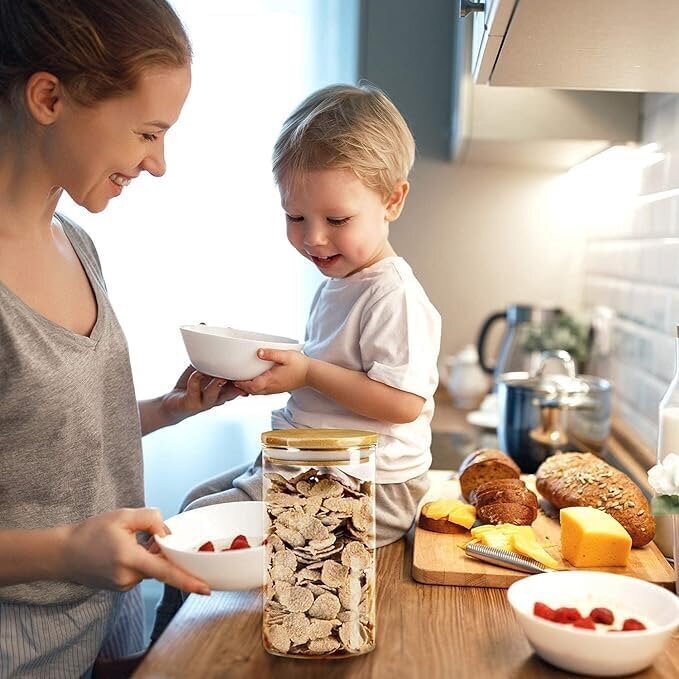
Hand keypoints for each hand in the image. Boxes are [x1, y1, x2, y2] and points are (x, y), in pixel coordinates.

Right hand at [61, 508, 209, 593]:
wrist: (63, 553)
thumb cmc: (92, 532)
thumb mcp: (123, 516)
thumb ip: (151, 519)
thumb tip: (167, 532)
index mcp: (130, 559)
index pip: (165, 572)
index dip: (188, 581)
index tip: (206, 589)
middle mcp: (128, 577)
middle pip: (160, 565)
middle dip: (162, 551)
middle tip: (145, 536)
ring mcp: (124, 585)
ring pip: (151, 568)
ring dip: (150, 554)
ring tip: (127, 541)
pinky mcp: (121, 587)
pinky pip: (141, 572)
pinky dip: (142, 560)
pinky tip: (124, 550)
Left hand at [163, 366, 246, 423]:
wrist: (173, 405)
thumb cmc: (192, 386)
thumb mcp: (204, 371)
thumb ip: (211, 358)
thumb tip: (211, 329)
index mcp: (225, 390)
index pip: (241, 385)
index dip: (248, 378)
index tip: (254, 367)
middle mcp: (218, 397)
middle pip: (233, 392)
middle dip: (239, 383)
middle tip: (241, 371)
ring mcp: (205, 402)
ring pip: (215, 393)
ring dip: (217, 383)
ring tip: (220, 375)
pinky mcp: (192, 403)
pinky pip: (195, 390)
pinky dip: (196, 379)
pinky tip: (197, 372)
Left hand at [235, 349, 308, 394]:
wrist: (311, 374)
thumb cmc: (300, 365)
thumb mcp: (286, 355)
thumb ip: (272, 353)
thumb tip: (258, 352)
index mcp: (271, 380)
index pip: (251, 387)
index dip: (240, 384)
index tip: (232, 378)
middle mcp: (270, 388)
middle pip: (251, 391)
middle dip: (241, 386)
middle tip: (232, 378)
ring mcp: (273, 389)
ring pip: (255, 392)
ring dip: (247, 387)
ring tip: (240, 378)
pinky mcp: (276, 388)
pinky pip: (261, 390)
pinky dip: (254, 387)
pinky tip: (253, 379)